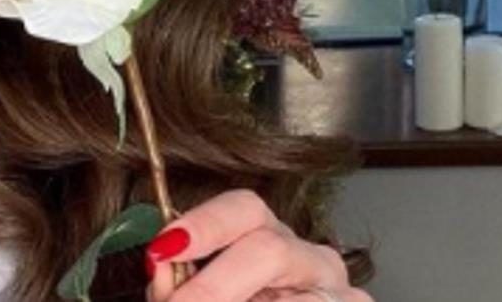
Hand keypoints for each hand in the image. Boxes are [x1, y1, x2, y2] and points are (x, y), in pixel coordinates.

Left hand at [143, 190, 371, 301]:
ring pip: (297, 300)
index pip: (244, 209)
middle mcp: (313, 260)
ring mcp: (344, 296)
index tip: (161, 251)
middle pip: (269, 249)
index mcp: (271, 237)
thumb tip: (157, 269)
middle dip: (214, 284)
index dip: (203, 225)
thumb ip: (178, 287)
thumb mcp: (204, 298)